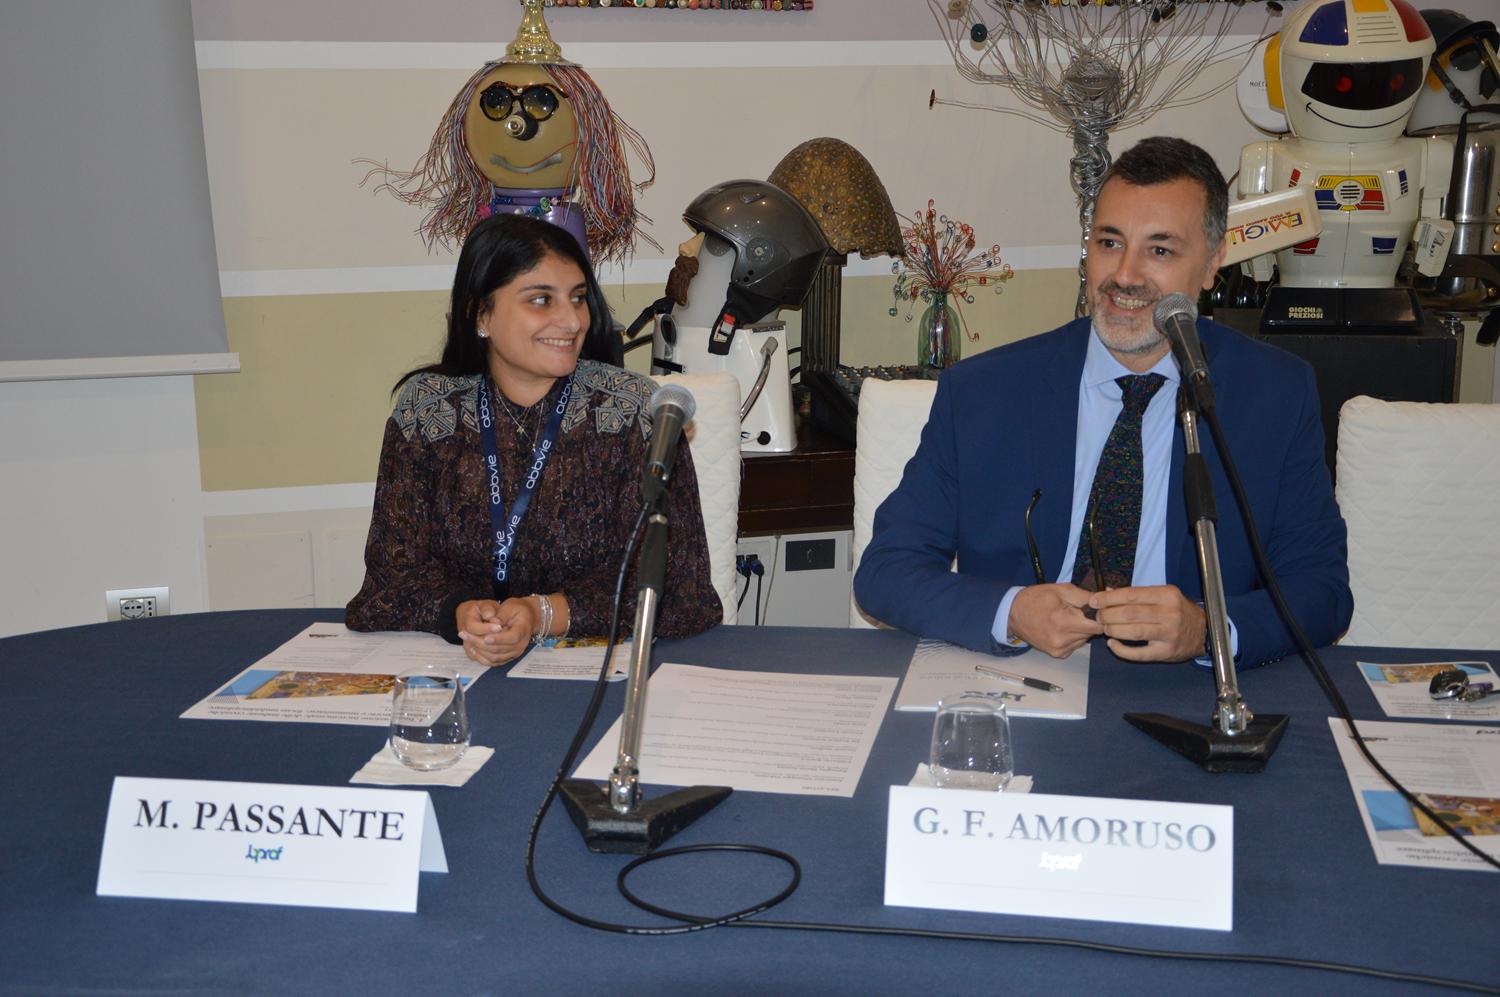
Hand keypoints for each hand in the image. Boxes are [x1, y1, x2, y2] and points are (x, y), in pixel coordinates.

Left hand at [456, 597, 537, 666]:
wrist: (527, 618)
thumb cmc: (518, 610)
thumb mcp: (511, 606)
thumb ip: (502, 615)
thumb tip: (493, 622)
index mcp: (523, 630)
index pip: (512, 638)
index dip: (498, 639)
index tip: (485, 636)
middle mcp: (520, 645)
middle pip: (500, 649)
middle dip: (480, 642)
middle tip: (465, 634)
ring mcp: (514, 653)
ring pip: (495, 657)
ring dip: (479, 650)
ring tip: (466, 639)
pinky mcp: (508, 657)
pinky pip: (493, 662)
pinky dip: (481, 657)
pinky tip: (472, 647)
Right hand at [1007, 583, 1104, 657]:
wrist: (1013, 614)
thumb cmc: (1037, 598)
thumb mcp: (1062, 590)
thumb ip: (1087, 597)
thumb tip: (1108, 599)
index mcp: (1064, 622)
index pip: (1098, 626)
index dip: (1101, 616)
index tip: (1097, 609)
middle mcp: (1063, 640)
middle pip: (1092, 633)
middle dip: (1090, 621)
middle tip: (1078, 611)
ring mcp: (1059, 649)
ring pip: (1085, 640)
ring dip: (1082, 630)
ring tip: (1068, 618)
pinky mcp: (1057, 654)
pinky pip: (1075, 645)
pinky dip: (1074, 637)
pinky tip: (1063, 628)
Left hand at [1088, 585, 1205, 662]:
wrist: (1203, 631)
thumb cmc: (1177, 611)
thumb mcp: (1162, 596)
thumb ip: (1136, 594)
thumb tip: (1107, 592)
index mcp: (1167, 595)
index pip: (1131, 595)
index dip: (1109, 598)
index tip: (1094, 600)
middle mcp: (1170, 613)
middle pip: (1130, 613)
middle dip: (1108, 614)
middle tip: (1098, 616)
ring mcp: (1169, 634)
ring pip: (1133, 632)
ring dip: (1113, 630)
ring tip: (1104, 628)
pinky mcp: (1166, 652)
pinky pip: (1138, 653)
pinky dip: (1121, 649)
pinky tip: (1112, 644)